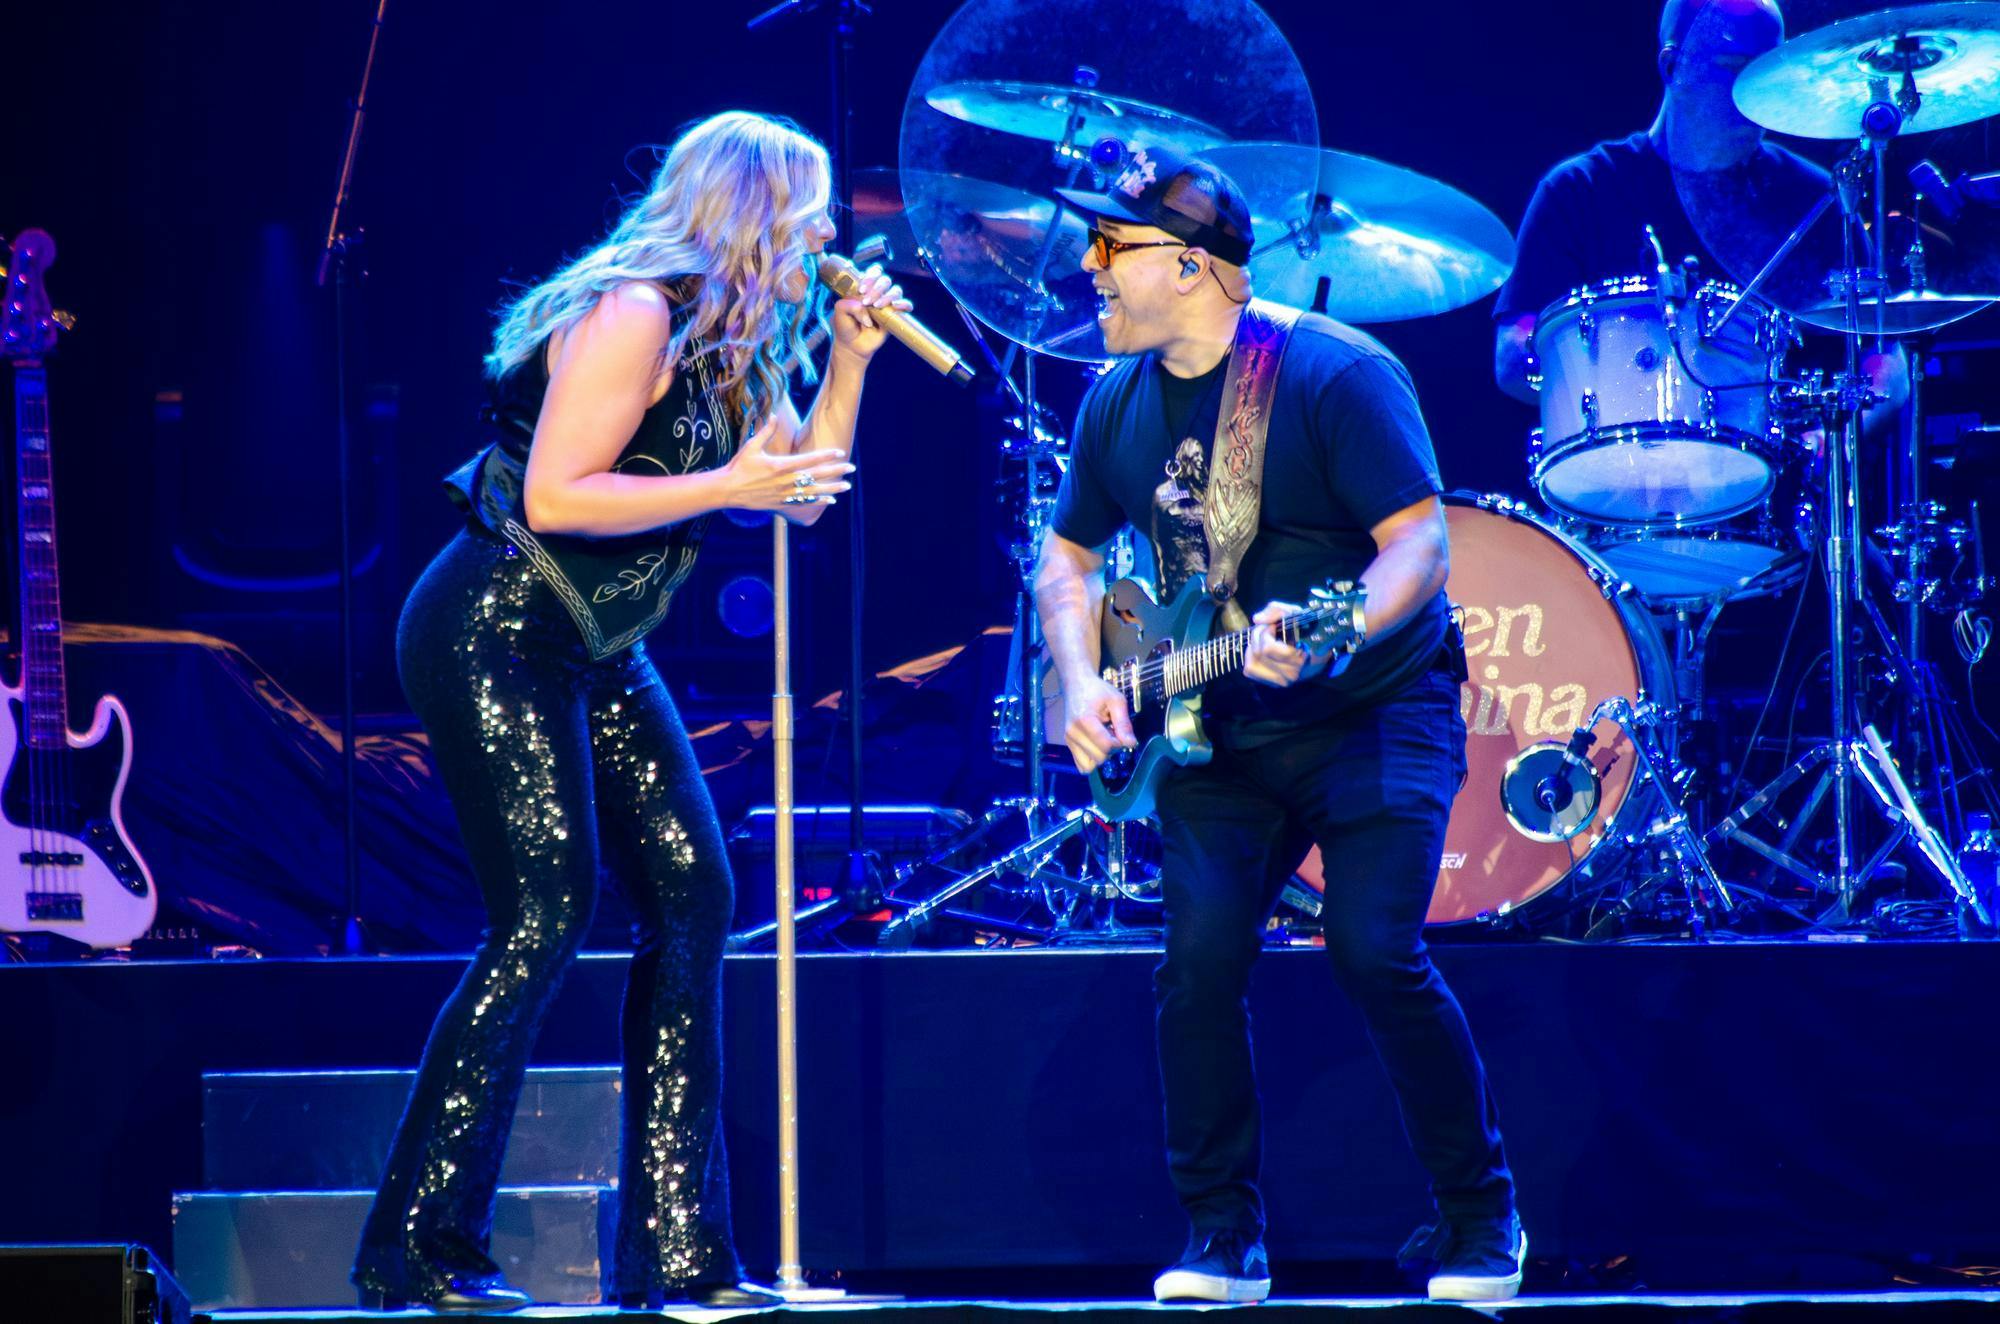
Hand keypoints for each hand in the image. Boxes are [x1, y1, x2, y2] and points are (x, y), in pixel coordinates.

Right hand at [718, 414, 853, 512]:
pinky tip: (831, 499)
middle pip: (815, 475)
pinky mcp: (782, 503)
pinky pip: (804, 503)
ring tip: (846, 486)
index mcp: (779, 465)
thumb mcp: (751, 446)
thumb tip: (773, 414)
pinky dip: (818, 501)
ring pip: (813, 491)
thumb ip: (766, 431)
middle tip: (851, 468)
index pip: (808, 459)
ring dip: (832, 488)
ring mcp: (784, 494)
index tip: (839, 452)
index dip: (825, 455)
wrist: (727, 491)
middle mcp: (785, 481)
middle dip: (835, 471)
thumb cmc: (738, 467)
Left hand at [828, 263, 911, 363]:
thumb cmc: (845, 327)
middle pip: (885, 280)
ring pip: (896, 291)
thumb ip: (848, 305)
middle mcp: (877, 294)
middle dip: (877, 288)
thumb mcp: (839, 312)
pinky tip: (895, 307)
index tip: (861, 290)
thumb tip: (866, 307)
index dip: (870, 277)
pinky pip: (906, 305)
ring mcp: (887, 304)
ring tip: (876, 307)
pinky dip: (904, 304)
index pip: (873, 273)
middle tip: (867, 301)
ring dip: (887, 296)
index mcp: (864, 288)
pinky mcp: (895, 316)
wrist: (852, 346)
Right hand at [1062, 673, 1135, 774]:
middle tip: (1112, 732)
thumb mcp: (1116, 700)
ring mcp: (1068, 740)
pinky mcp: (1068, 744)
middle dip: (1111, 749)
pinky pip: (1082, 765)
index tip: (1119, 731)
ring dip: (1101, 755)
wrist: (1076, 683)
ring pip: (1090, 765)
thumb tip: (1131, 744)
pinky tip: (1096, 745)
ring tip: (1103, 738)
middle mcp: (1073, 733)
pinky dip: (1092, 759)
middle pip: (1099, 757)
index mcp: (1085, 721)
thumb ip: (1124, 723)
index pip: (1106, 746)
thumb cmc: (1098, 690)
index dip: (1119, 742)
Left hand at [1242, 602, 1330, 687]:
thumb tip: (1257, 619)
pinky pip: (1250, 671)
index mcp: (1299, 657)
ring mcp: (1283, 682)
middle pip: (1258, 652)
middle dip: (1258, 635)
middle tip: (1268, 630)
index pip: (1267, 649)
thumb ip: (1275, 610)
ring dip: (1254, 647)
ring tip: (1265, 640)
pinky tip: (1261, 651)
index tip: (1274, 626)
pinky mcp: (1275, 684)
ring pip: (1252, 663)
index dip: (1266, 632)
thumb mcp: (1295, 613)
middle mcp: (1292, 674)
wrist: (1320, 650)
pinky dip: (1251, 658)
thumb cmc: (1306, 630)